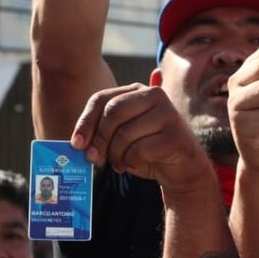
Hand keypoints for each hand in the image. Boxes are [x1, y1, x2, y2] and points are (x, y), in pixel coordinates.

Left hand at [71, 83, 211, 194]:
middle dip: (99, 139)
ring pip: (124, 134)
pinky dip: (130, 163)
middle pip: (112, 112)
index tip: (76, 144)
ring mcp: (168, 114)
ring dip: (115, 156)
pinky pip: (138, 150)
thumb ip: (104, 130)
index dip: (85, 122)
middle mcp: (156, 96)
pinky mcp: (174, 136)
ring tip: (119, 163)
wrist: (182, 167)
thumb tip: (77, 143)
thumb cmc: (148, 148)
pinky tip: (135, 165)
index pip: (102, 98)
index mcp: (139, 90)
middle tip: (94, 158)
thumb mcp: (124, 133)